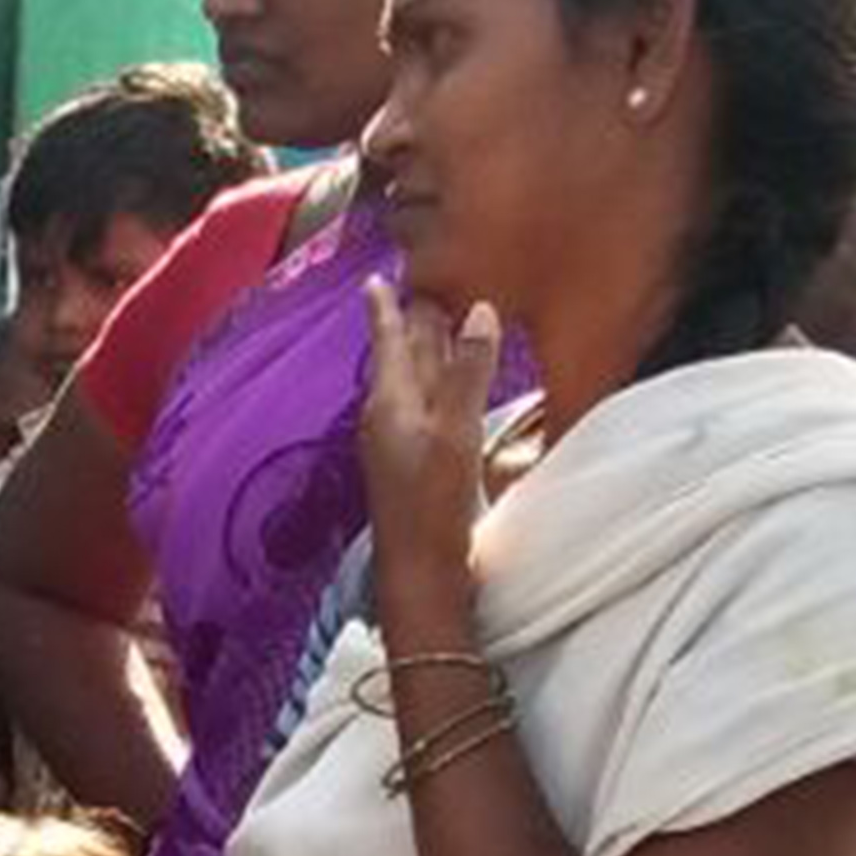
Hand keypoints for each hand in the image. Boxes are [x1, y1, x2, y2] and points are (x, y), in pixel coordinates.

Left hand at [357, 276, 503, 596]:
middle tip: (422, 288)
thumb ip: (467, 372)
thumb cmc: (432, 506)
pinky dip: (438, 387)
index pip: (389, 340)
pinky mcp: (415, 467)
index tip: (375, 278)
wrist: (420, 577)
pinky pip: (425, 410)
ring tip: (439, 326)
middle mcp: (388, 418)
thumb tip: (480, 311)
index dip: (387, 307)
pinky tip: (448, 392)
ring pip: (414, 384)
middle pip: (402, 358)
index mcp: (390, 402)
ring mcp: (399, 445)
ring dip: (426, 354)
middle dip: (412, 323)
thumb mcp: (455, 432)